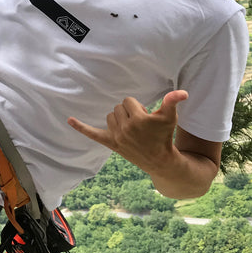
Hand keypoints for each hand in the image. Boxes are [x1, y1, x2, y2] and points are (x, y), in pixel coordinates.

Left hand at [68, 90, 187, 171]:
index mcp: (138, 120)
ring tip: (131, 129)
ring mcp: (117, 137)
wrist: (160, 160)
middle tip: (140, 126)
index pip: (129, 101)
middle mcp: (125, 129)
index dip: (138, 107)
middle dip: (129, 112)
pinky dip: (81, 127)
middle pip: (118, 107)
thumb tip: (182, 92)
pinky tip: (69, 119)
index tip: (146, 117)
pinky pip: (92, 134)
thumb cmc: (165, 136)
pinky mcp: (111, 143)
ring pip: (110, 116)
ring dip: (119, 119)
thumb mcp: (170, 118)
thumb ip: (172, 102)